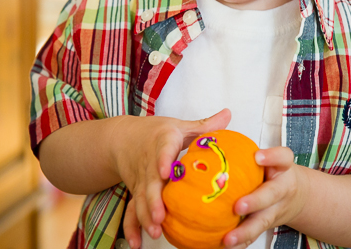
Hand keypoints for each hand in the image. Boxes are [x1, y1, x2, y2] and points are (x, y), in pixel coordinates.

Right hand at [117, 109, 231, 248]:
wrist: (121, 138)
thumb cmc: (155, 132)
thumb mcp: (179, 125)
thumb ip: (205, 125)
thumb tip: (229, 114)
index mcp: (162, 142)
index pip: (162, 151)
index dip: (163, 161)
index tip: (165, 172)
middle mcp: (149, 164)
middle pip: (149, 183)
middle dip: (153, 201)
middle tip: (161, 216)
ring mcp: (140, 181)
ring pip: (139, 200)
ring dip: (145, 217)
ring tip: (155, 232)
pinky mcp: (135, 192)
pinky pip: (131, 211)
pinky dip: (133, 227)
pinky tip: (138, 243)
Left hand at [222, 147, 308, 248]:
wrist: (295, 195)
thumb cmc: (272, 170)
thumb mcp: (266, 156)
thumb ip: (243, 148)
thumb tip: (207, 133)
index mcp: (281, 168)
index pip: (283, 158)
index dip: (272, 157)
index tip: (258, 157)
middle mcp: (281, 189)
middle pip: (271, 195)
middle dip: (255, 202)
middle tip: (238, 207)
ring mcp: (275, 210)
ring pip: (262, 222)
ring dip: (245, 232)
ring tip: (227, 239)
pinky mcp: (267, 224)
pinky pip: (254, 236)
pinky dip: (240, 244)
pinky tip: (224, 246)